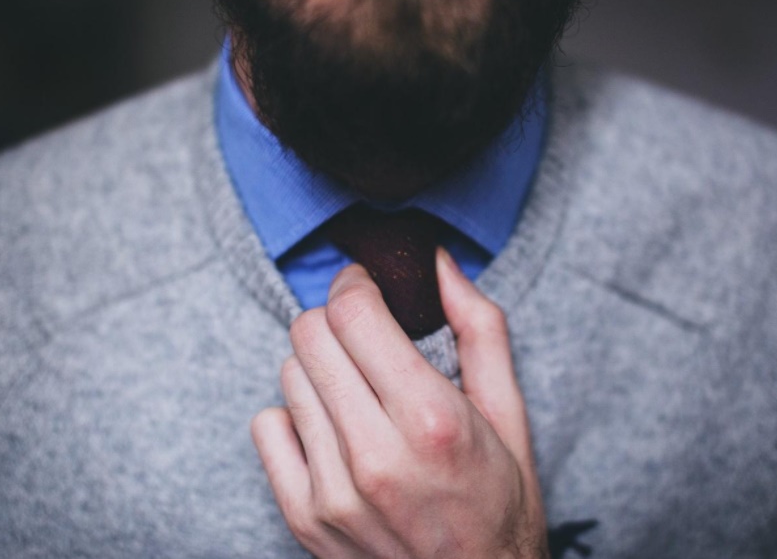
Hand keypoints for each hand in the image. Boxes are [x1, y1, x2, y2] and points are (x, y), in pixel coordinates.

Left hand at [251, 248, 546, 558]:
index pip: (353, 314)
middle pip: (310, 335)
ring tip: (359, 394)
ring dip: (321, 370)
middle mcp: (376, 457)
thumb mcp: (509, 412)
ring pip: (289, 375)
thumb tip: (438, 260)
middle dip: (336, 321)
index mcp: (433, 420)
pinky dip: (295, 416)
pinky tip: (333, 431)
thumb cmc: (498, 502)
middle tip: (363, 338)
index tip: (367, 288)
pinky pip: (267, 424)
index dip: (356, 285)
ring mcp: (332, 492)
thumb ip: (479, 327)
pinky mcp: (304, 517)